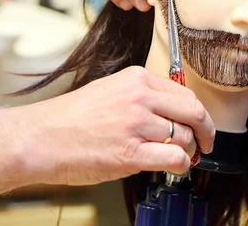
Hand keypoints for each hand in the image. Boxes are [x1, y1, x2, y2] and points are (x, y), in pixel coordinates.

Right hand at [19, 66, 214, 185]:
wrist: (41, 137)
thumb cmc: (70, 118)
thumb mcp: (109, 90)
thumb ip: (141, 96)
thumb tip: (170, 112)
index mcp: (136, 79)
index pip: (185, 94)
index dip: (198, 113)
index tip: (200, 125)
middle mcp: (140, 98)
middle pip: (193, 113)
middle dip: (206, 132)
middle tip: (206, 144)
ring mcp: (136, 125)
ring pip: (186, 137)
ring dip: (189, 151)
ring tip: (181, 158)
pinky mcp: (131, 152)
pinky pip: (175, 158)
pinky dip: (181, 166)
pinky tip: (173, 168)